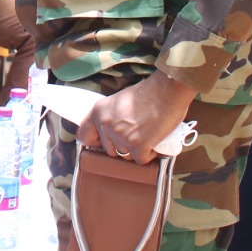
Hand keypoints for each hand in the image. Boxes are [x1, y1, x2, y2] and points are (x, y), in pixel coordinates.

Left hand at [77, 72, 195, 164]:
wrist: (167, 90)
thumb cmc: (147, 92)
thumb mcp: (119, 101)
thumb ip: (111, 116)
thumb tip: (111, 131)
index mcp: (98, 112)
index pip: (84, 136)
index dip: (95, 142)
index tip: (104, 143)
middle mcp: (106, 125)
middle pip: (109, 150)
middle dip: (122, 146)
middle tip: (136, 136)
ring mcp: (121, 137)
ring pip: (125, 156)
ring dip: (136, 151)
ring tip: (147, 137)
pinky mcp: (138, 146)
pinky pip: (141, 160)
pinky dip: (149, 155)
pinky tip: (154, 143)